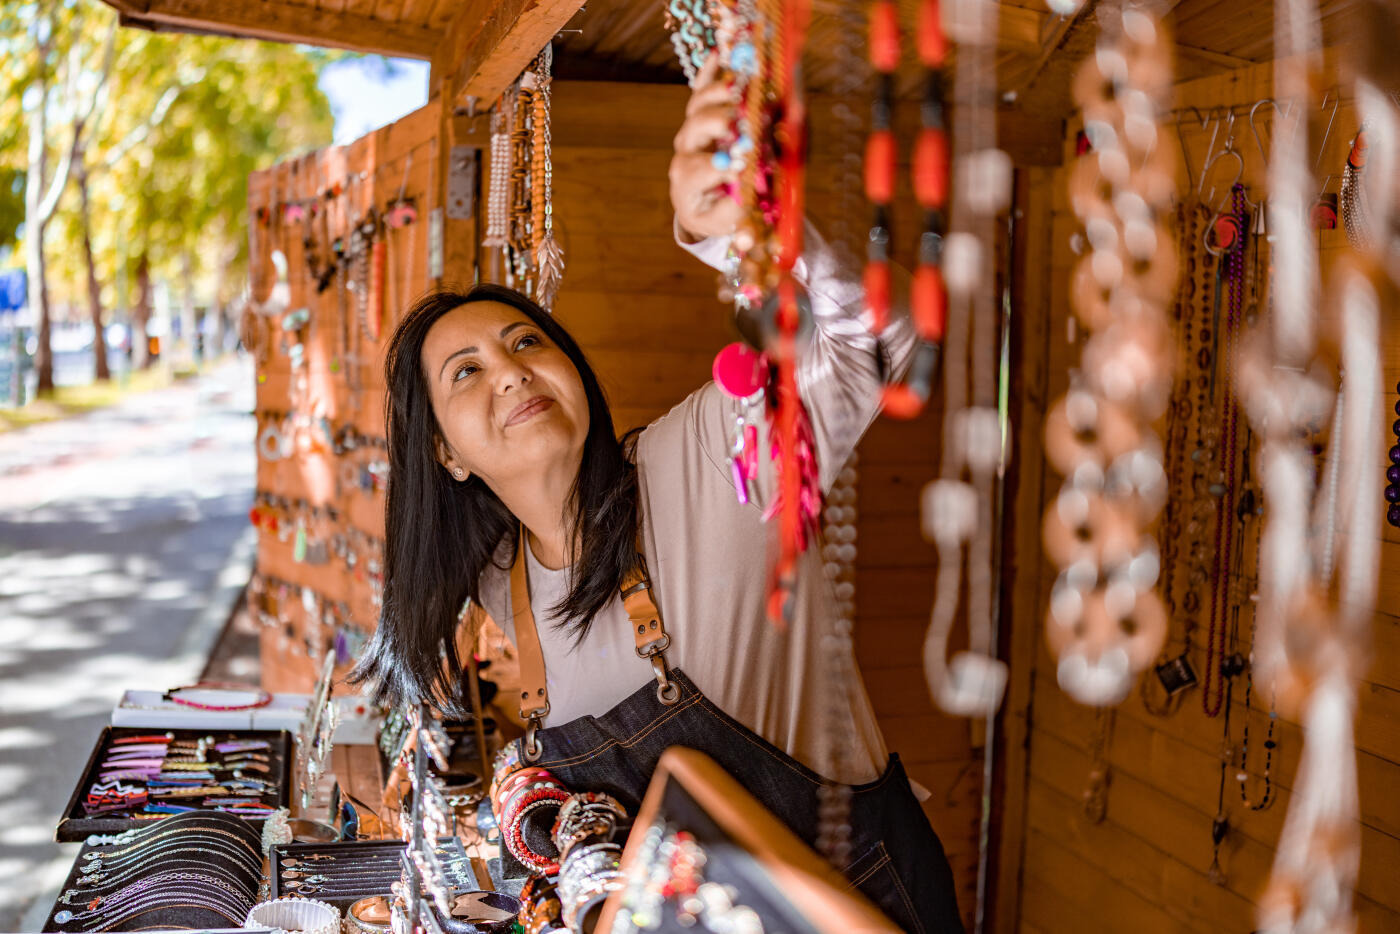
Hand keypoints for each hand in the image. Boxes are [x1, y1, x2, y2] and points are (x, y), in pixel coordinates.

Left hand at [669, 53, 742, 241]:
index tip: (745, 163)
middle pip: (695, 130)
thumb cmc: (723, 213)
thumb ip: (742, 210)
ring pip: (698, 106)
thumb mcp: (730, 221)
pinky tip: (719, 56)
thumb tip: (758, 198)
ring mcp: (691, 131)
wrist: (706, 204)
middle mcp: (685, 152)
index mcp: (687, 182)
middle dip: (720, 123)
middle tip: (743, 120)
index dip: (722, 166)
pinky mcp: (700, 115)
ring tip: (742, 90)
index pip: (700, 171)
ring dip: (720, 95)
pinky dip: (710, 72)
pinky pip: (702, 90)